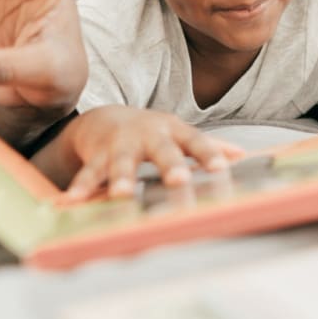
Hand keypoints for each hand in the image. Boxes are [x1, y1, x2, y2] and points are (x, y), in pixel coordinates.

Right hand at [40, 106, 243, 200]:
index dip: (209, 153)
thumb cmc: (152, 132)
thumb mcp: (179, 134)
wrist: (106, 118)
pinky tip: (74, 200)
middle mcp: (148, 135)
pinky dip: (82, 185)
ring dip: (121, 178)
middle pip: (161, 150)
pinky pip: (90, 172)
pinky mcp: (97, 155)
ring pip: (122, 161)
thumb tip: (243, 155)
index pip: (196, 141)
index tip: (222, 168)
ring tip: (122, 196)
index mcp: (173, 131)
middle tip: (179, 180)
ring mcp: (121, 144)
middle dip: (170, 164)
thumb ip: (209, 145)